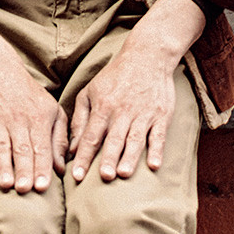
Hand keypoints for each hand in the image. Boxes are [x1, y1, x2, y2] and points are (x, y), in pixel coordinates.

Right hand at [0, 23, 67, 193]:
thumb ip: (59, 138)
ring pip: (2, 146)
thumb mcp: (52, 110)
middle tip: (25, 190)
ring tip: (6, 185)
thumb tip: (61, 168)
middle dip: (24, 169)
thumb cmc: (30, 96)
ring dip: (4, 166)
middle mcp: (18, 119)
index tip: (43, 187)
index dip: (42, 167)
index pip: (41, 146)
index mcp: (39, 117)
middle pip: (22, 148)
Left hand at [69, 46, 175, 181]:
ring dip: (130, 156)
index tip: (76, 176)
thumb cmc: (115, 77)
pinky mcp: (161, 115)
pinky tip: (154, 165)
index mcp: (103, 106)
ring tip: (124, 173)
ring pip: (135, 138)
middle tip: (103, 177)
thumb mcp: (91, 91)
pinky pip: (159, 135)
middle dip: (108, 158)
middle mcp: (122, 111)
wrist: (147, 56)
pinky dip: (157, 150)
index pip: (91, 135)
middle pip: (113, 138)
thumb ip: (80, 119)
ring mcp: (143, 114)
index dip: (83, 156)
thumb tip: (72, 148)